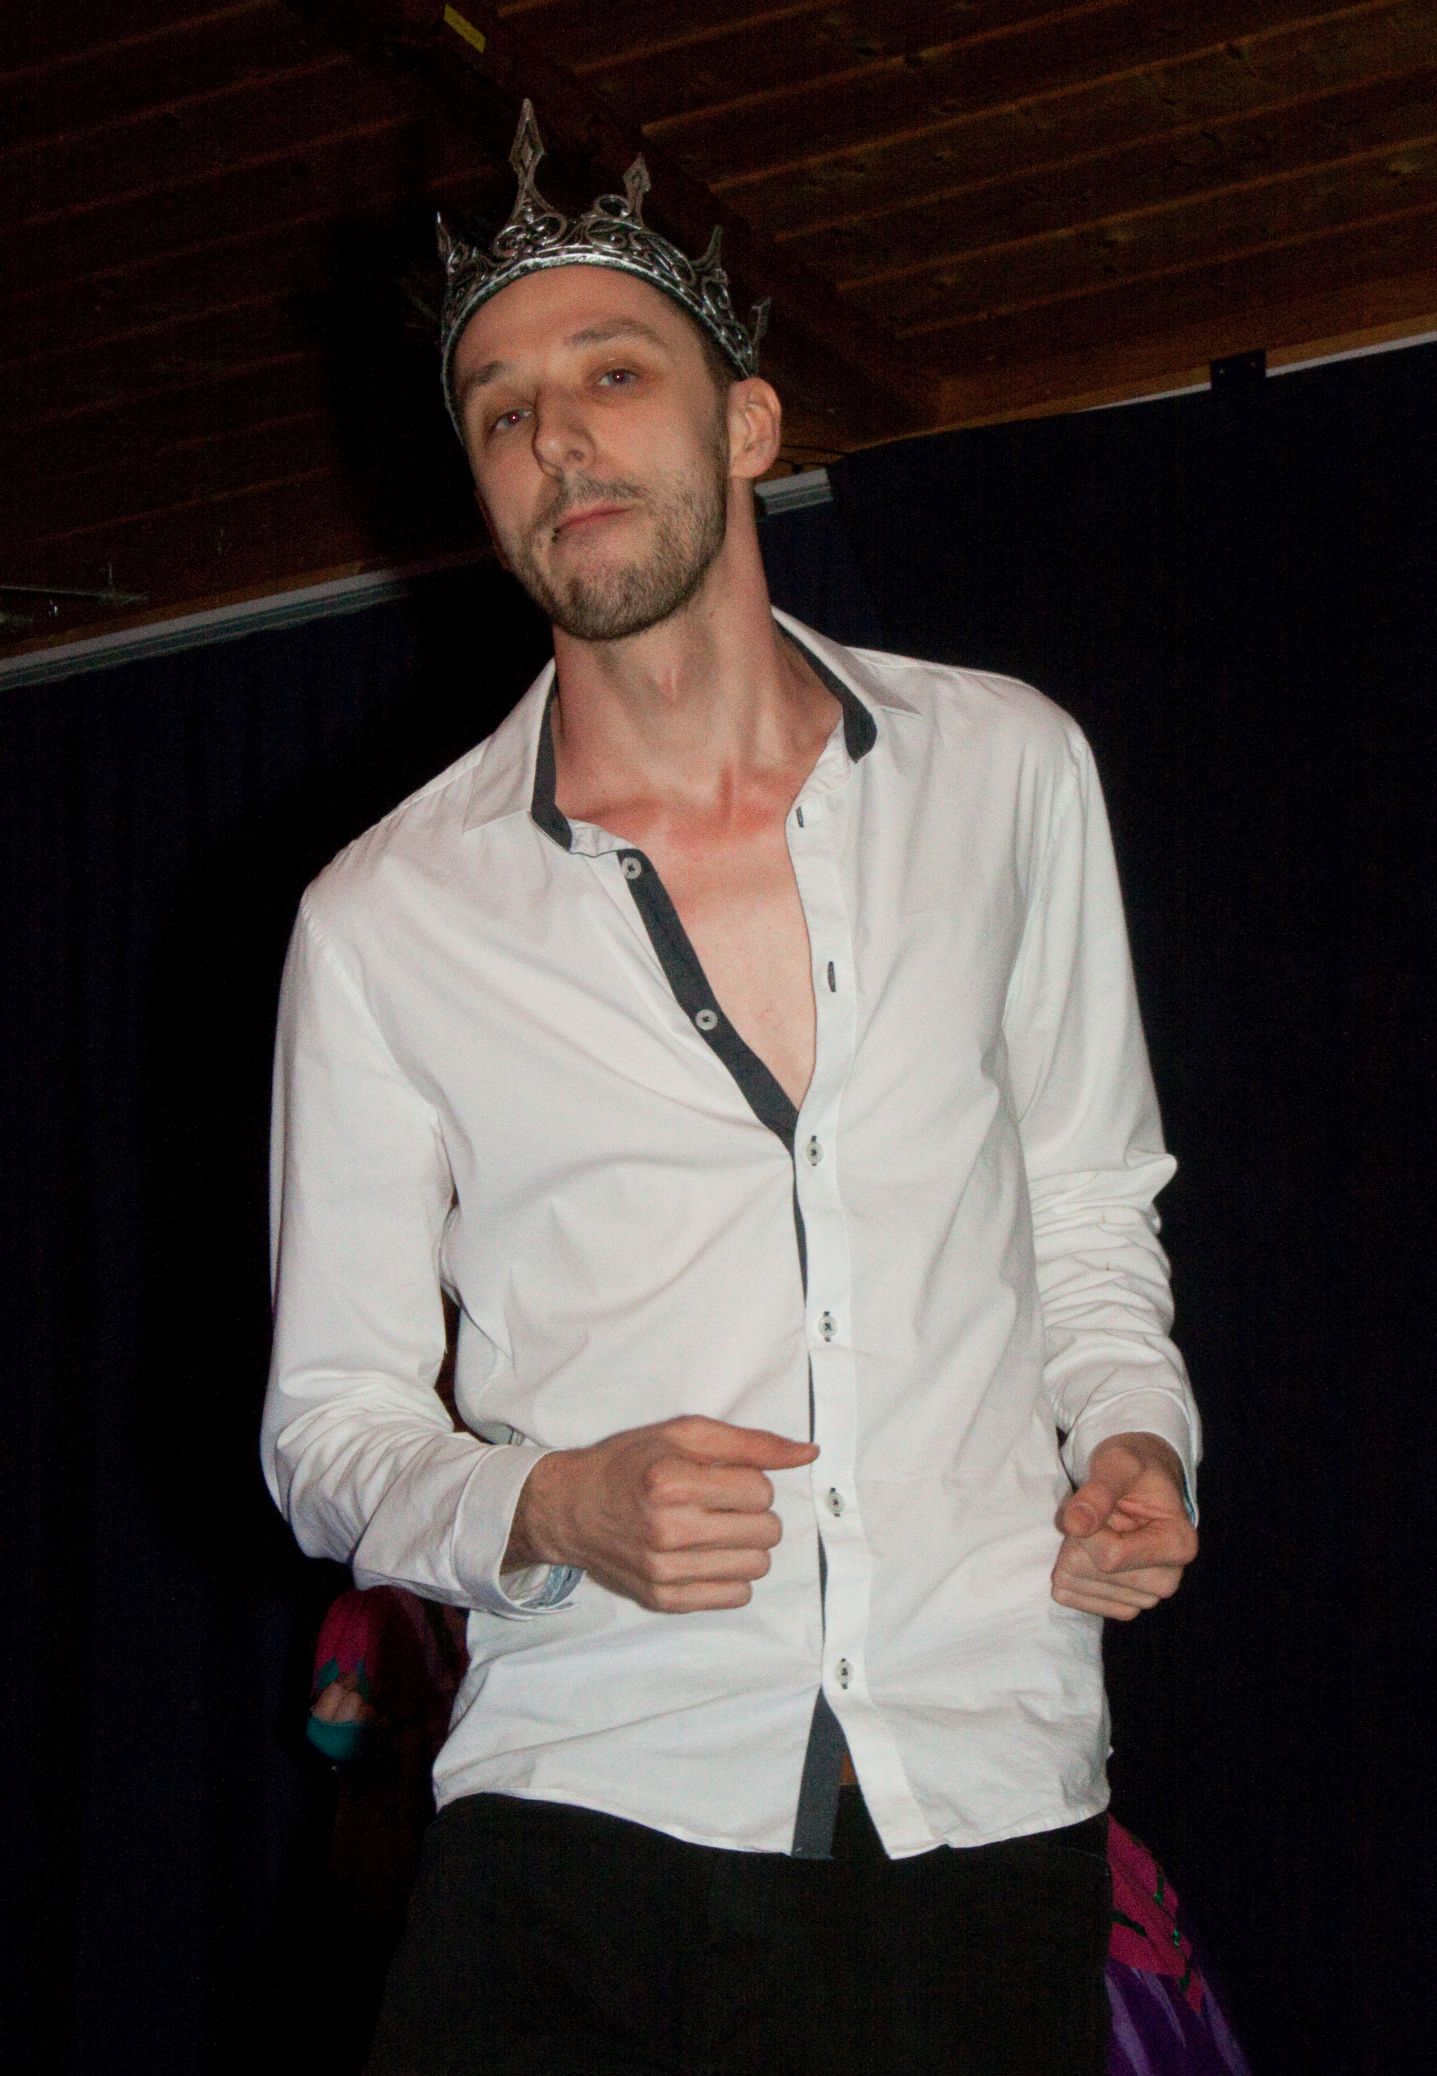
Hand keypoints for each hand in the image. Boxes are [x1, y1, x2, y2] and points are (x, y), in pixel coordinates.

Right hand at [506, 1414, 818, 1612]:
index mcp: (671, 1481)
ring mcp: (663, 1569)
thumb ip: (750, 1443)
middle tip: (722, 1505)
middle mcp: (666, 1528)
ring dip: (746, 1546)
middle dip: (754, 1514)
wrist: (572, 1507)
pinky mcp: (663, 1599)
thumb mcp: (684, 1434)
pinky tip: (707, 1556)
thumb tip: (808, 1453)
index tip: (724, 1480)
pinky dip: (731, 1577)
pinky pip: (735, 1597)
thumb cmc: (631, 1463)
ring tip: (716, 1530)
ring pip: (757, 1567)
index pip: (760, 1490)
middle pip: (766, 1531)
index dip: (750, 1481)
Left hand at [1051, 1433, 1197, 1620]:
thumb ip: (1098, 1491)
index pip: (1111, 1557)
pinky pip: (1070, 1596)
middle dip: (1079, 1539)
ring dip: (1071, 1552)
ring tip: (1096, 1529)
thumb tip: (1074, 1525)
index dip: (1086, 1529)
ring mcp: (1145, 1597)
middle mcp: (1167, 1580)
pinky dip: (1068, 1570)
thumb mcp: (1118, 1463)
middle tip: (1097, 1515)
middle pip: (1092, 1573)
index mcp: (1178, 1545)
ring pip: (1076, 1585)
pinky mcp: (1122, 1605)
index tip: (1092, 1504)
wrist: (1140, 1482)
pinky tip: (1086, 1549)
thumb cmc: (1134, 1468)